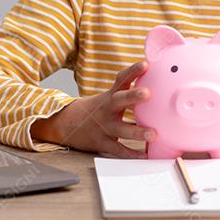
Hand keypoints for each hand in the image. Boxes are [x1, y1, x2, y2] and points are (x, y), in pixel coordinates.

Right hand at [30, 60, 155, 157]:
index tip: (145, 64)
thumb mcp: (109, 96)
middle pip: (119, 100)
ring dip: (137, 132)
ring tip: (153, 134)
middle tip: (148, 93)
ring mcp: (103, 127)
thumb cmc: (97, 109)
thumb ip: (128, 88)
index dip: (133, 71)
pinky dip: (131, 154)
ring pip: (121, 129)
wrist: (65, 124)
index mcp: (110, 96)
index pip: (122, 80)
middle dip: (133, 96)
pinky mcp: (101, 143)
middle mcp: (107, 109)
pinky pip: (118, 150)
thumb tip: (154, 75)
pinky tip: (145, 156)